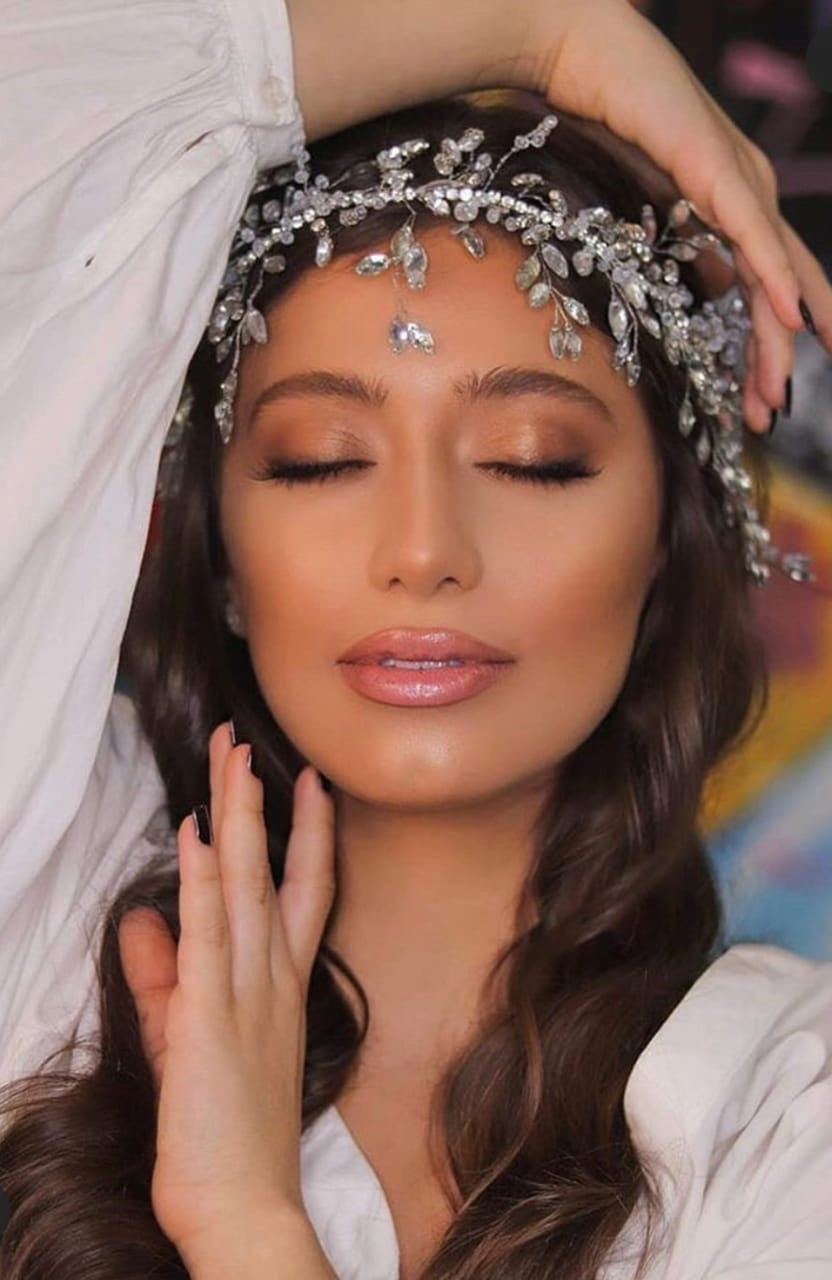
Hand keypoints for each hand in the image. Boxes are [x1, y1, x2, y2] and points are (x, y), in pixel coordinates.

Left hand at [118, 722, 335, 1269]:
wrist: (244, 1204)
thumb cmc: (224, 1127)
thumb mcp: (189, 1036)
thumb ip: (165, 974)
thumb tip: (142, 918)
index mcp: (279, 981)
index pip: (303, 890)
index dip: (308, 831)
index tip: (307, 780)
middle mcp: (273, 975)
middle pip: (273, 869)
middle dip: (260, 800)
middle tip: (247, 741)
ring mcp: (247, 991)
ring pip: (246, 885)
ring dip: (238, 817)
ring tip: (232, 758)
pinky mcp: (211, 1015)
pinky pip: (211, 934)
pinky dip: (209, 879)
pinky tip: (203, 833)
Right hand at [525, 0, 831, 431]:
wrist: (577, 55)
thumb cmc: (601, 120)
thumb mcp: (643, 202)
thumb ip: (680, 244)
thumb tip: (710, 290)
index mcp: (729, 200)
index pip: (763, 280)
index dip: (770, 338)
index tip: (766, 395)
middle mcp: (746, 189)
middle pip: (777, 285)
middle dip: (778, 354)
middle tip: (772, 411)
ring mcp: (737, 174)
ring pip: (771, 269)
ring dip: (778, 334)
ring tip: (778, 389)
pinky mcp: (715, 163)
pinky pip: (752, 232)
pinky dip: (773, 276)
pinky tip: (790, 316)